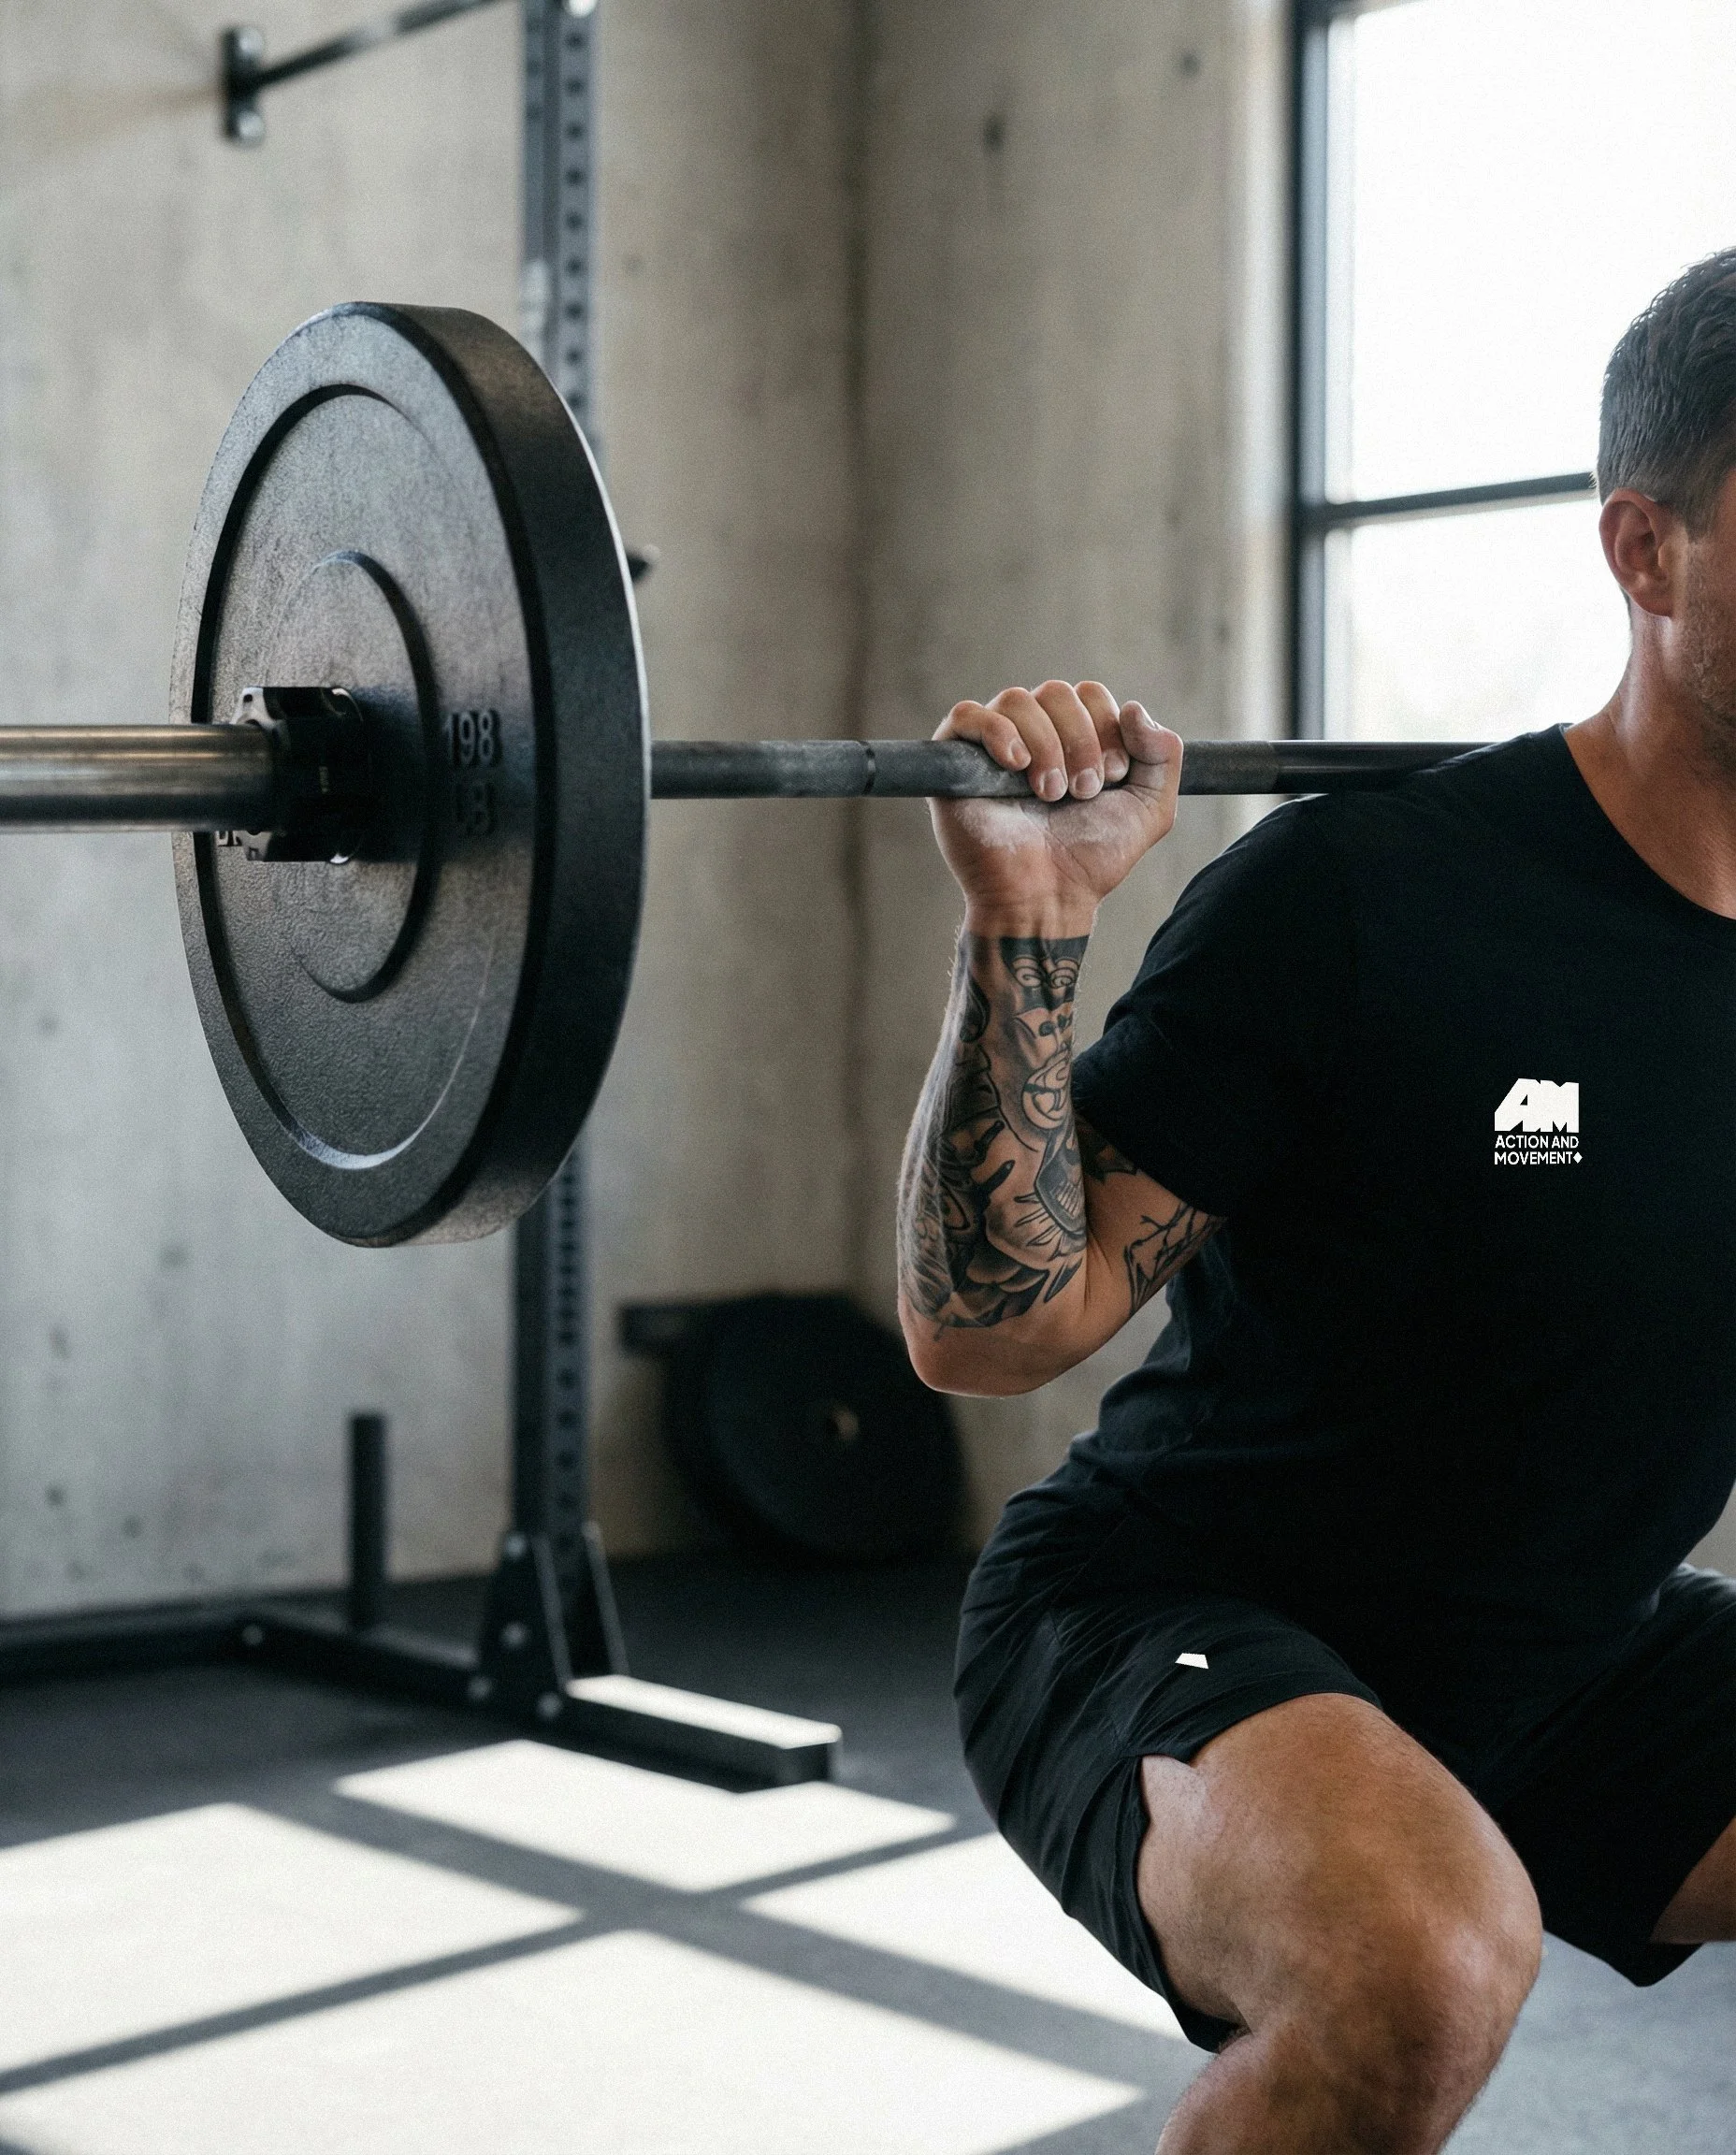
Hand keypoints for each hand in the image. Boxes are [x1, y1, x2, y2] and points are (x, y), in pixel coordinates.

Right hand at [930, 681, 1182, 926]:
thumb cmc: (1091, 859)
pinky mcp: (956, 764)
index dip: (1106, 728)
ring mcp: (992, 748)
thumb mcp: (1150, 809)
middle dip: (1079, 740)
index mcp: (1073, 737)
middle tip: (1081, 792)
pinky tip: (1016, 764)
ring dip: (1045, 746)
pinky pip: (967, 716)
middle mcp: (1032, 734)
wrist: (1047, 898)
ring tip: (1050, 793)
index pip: (1089, 694)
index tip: (1110, 779)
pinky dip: (996, 732)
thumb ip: (1163, 756)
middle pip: (1056, 692)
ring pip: (1015, 700)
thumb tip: (1134, 707)